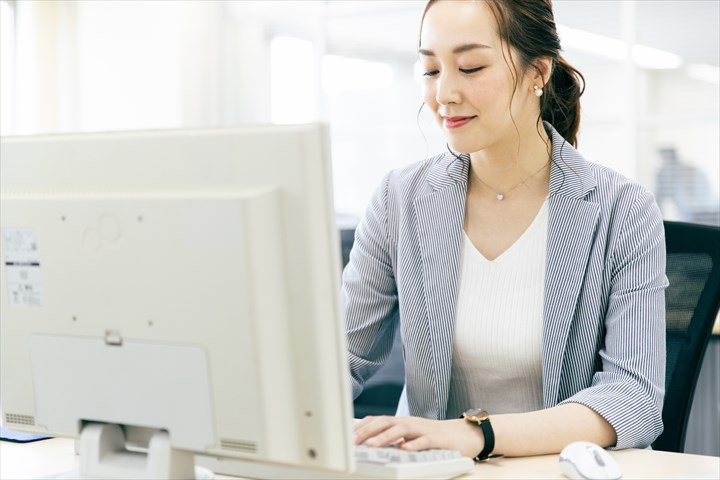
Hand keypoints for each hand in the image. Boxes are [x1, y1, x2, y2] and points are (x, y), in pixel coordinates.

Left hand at [353, 415, 484, 457]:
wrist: (464, 434)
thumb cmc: (435, 437)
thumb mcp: (411, 436)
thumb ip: (395, 437)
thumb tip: (372, 442)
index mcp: (403, 422)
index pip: (379, 420)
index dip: (363, 425)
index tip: (347, 434)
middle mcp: (411, 423)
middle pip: (386, 422)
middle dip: (368, 430)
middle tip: (353, 440)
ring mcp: (423, 429)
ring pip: (401, 430)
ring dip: (385, 437)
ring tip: (371, 445)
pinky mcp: (437, 440)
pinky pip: (424, 441)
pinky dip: (413, 444)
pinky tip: (404, 449)